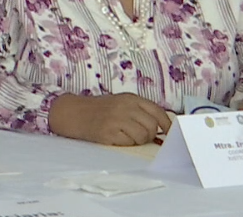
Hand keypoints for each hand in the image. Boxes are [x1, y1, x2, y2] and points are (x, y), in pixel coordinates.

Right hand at [48, 93, 171, 145]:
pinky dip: (125, 143)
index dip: (167, 126)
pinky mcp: (109, 132)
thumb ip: (140, 112)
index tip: (170, 135)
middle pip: (152, 126)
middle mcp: (125, 106)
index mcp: (130, 98)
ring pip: (142, 136)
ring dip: (137, 141)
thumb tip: (162, 131)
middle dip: (149, 135)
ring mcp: (117, 119)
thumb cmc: (99, 110)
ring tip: (125, 136)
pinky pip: (129, 143)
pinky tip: (115, 138)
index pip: (158, 112)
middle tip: (137, 135)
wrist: (72, 113)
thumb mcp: (120, 104)